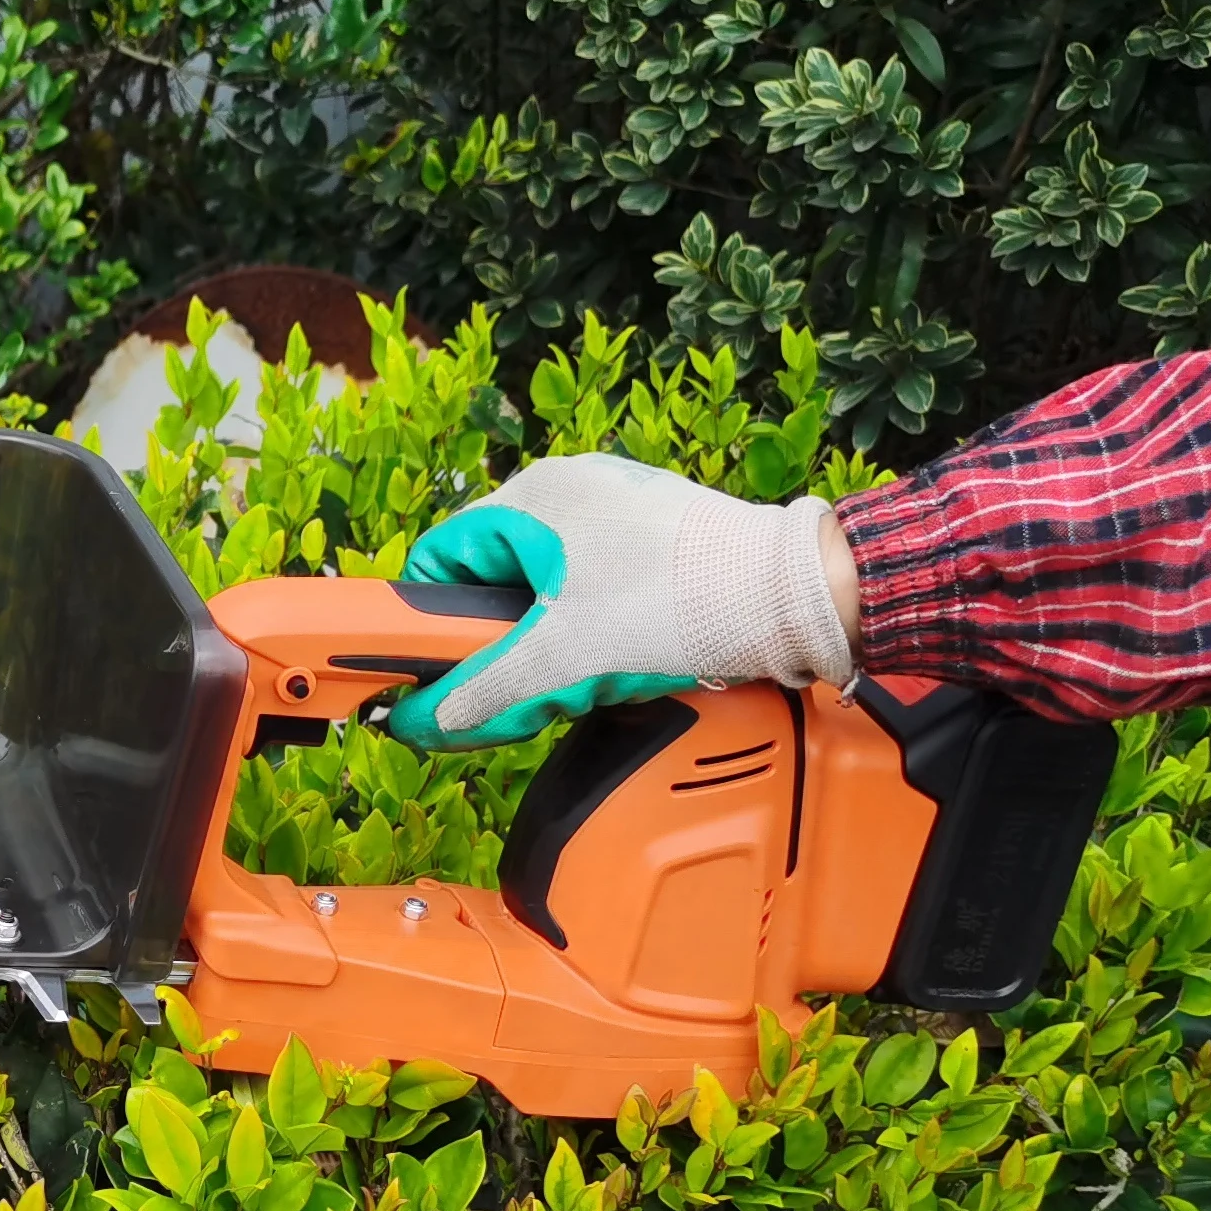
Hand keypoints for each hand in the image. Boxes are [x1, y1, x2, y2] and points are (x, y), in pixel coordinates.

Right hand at [391, 454, 862, 748]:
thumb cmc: (678, 604)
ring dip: (548, 645)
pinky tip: (619, 662)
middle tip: (518, 691)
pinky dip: (592, 631)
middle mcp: (570, 491)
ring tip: (580, 680)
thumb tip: (423, 718)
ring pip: (546, 591)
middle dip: (500, 645)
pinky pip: (594, 588)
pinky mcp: (655, 537)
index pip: (440, 562)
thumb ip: (481, 691)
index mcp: (531, 499)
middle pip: (493, 581)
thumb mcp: (560, 659)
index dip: (434, 624)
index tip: (443, 672)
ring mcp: (617, 511)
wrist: (788, 599)